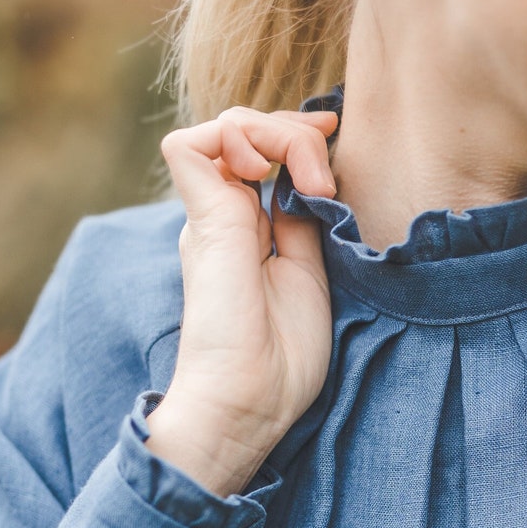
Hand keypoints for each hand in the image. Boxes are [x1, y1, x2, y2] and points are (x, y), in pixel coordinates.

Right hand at [146, 106, 340, 496]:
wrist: (250, 400)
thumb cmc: (281, 361)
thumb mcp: (309, 277)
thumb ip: (303, 226)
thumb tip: (308, 182)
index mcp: (246, 233)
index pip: (262, 157)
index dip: (296, 137)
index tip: (334, 137)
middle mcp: (222, 219)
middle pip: (248, 133)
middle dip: (295, 132)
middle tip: (329, 169)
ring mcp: (208, 218)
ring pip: (228, 127)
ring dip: (279, 134)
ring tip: (314, 181)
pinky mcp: (199, 220)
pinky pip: (192, 144)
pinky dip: (238, 137)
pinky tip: (271, 170)